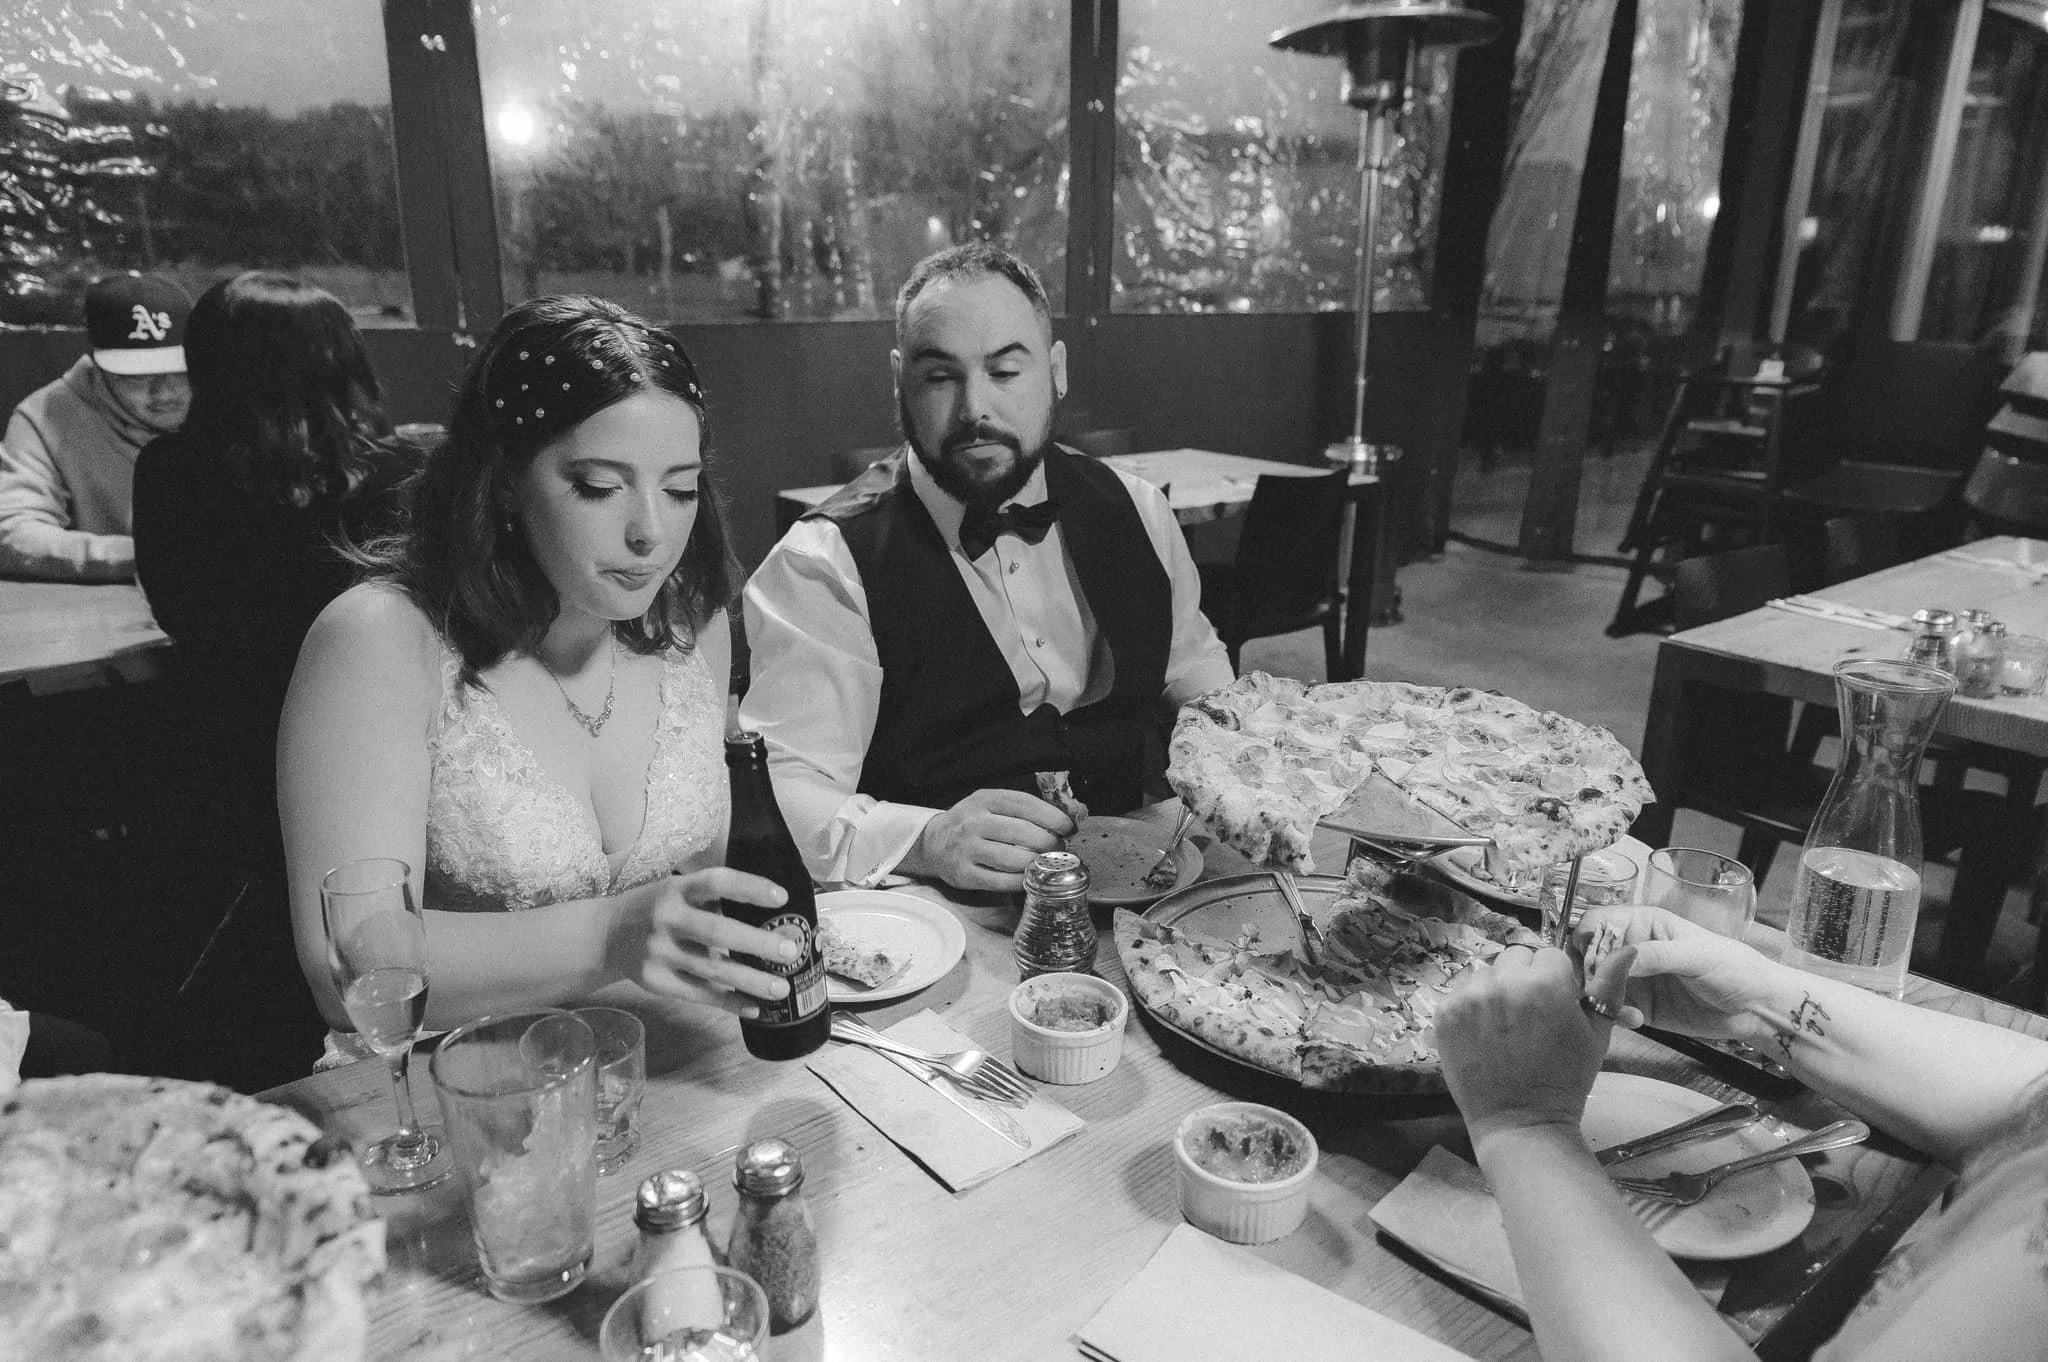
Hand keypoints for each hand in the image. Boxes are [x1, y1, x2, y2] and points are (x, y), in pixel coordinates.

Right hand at [622, 869, 799, 1016]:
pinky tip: (754, 1007)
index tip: (782, 896)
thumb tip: (770, 915)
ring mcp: (660, 953)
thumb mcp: (676, 890)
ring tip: (781, 988)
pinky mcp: (657, 981)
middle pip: (716, 932)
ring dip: (751, 981)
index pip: (716, 882)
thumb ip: (712, 899)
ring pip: (711, 969)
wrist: (605, 935)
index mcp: (677, 890)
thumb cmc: (654, 908)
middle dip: (756, 942)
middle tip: (790, 950)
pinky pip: (698, 994)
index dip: (749, 887)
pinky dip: (729, 1002)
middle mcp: (667, 919)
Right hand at [903, 788, 1072, 891]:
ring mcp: (967, 849)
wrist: (933, 842)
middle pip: (1023, 833)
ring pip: (1014, 859)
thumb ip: (1022, 808)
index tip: (1068, 827)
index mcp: (985, 799)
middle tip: (1058, 848)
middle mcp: (974, 822)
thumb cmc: (971, 822)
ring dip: (1037, 863)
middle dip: (1049, 842)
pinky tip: (1028, 877)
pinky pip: (1002, 881)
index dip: (1052, 816)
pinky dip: (1021, 881)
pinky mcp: (964, 874)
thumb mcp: (990, 804)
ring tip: (1044, 862)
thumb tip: (1066, 818)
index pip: (1025, 805)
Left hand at [1437, 942, 1635, 1140]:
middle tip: (1531, 1014)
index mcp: (1545, 983)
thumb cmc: (1566, 1079)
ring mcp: (1469, 997)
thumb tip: (1626, 948)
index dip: (1557, 980)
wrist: (1522, 1121)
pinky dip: (1473, 1004)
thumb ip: (1609, 986)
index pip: (1551, 955)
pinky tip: (1486, 1031)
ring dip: (1498, 988)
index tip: (1556, 1005)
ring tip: (1507, 1025)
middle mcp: (1504, 982)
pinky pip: (1462, 990)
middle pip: (1517, 957)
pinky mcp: (1445, 1012)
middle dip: (1526, 977)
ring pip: (1488, 971)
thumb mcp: (1596, 1033)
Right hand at [1572, 904, 1790, 1042]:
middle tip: (1601, 991)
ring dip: (1600, 998)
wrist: (1756, 1008)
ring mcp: (1634, 980)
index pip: (1598, 922)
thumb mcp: (1696, 955)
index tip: (1593, 961)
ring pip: (1595, 985)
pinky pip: (1612, 1010)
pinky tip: (1636, 1020)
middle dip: (1589, 974)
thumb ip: (1656, 955)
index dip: (1588, 939)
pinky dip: (1616, 1016)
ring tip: (1620, 1010)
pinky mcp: (1638, 1007)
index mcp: (1643, 924)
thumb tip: (1618, 958)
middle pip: (1589, 956)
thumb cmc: (1732, 967)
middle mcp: (1632, 949)